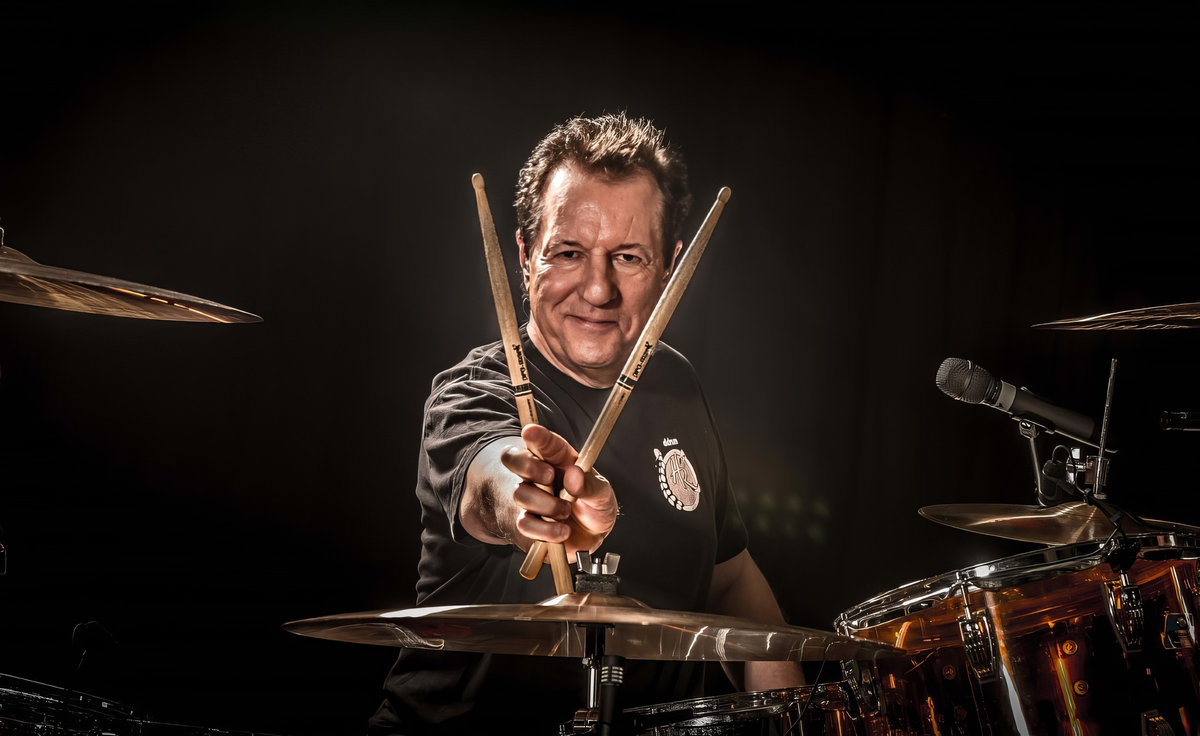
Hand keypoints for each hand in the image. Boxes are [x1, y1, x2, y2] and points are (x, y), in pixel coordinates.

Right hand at [500, 424, 616, 557]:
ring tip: (566, 511)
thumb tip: (574, 475)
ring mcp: (529, 497)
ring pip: (520, 494)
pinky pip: (524, 523)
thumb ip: (590, 484)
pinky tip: (562, 530)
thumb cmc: (594, 506)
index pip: (544, 442)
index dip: (536, 436)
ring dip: (546, 505)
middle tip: (550, 476)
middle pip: (513, 459)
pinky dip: (545, 530)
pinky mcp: (526, 522)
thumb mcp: (602, 494)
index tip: (530, 432)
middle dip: (529, 467)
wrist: (591, 537)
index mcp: (558, 458)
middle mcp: (538, 474)